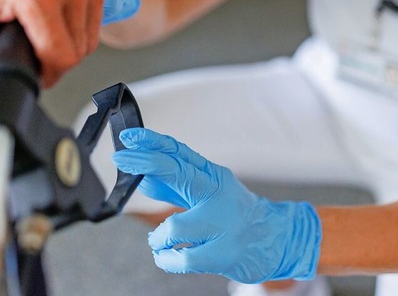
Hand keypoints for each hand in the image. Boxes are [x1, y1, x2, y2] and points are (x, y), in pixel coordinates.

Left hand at [0, 0, 111, 86]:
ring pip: (91, 41)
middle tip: (37, 42)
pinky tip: (62, 7)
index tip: (38, 70)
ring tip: (49, 23)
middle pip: (79, 52)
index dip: (49, 73)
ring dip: (71, 42)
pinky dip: (81, 23)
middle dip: (58, 57)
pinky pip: (98, 20)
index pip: (61, 56)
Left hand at [113, 128, 321, 283]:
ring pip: (173, 227)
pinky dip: (166, 259)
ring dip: (158, 238)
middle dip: (145, 162)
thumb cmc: (234, 215)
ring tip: (160, 242)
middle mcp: (218, 193)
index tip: (129, 138)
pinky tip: (166, 256)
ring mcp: (223, 223)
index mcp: (213, 176)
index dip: (152, 142)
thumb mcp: (207, 194)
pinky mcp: (224, 253)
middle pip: (177, 172)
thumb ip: (175, 188)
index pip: (179, 152)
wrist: (277, 239)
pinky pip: (181, 259)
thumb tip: (143, 180)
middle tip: (121, 159)